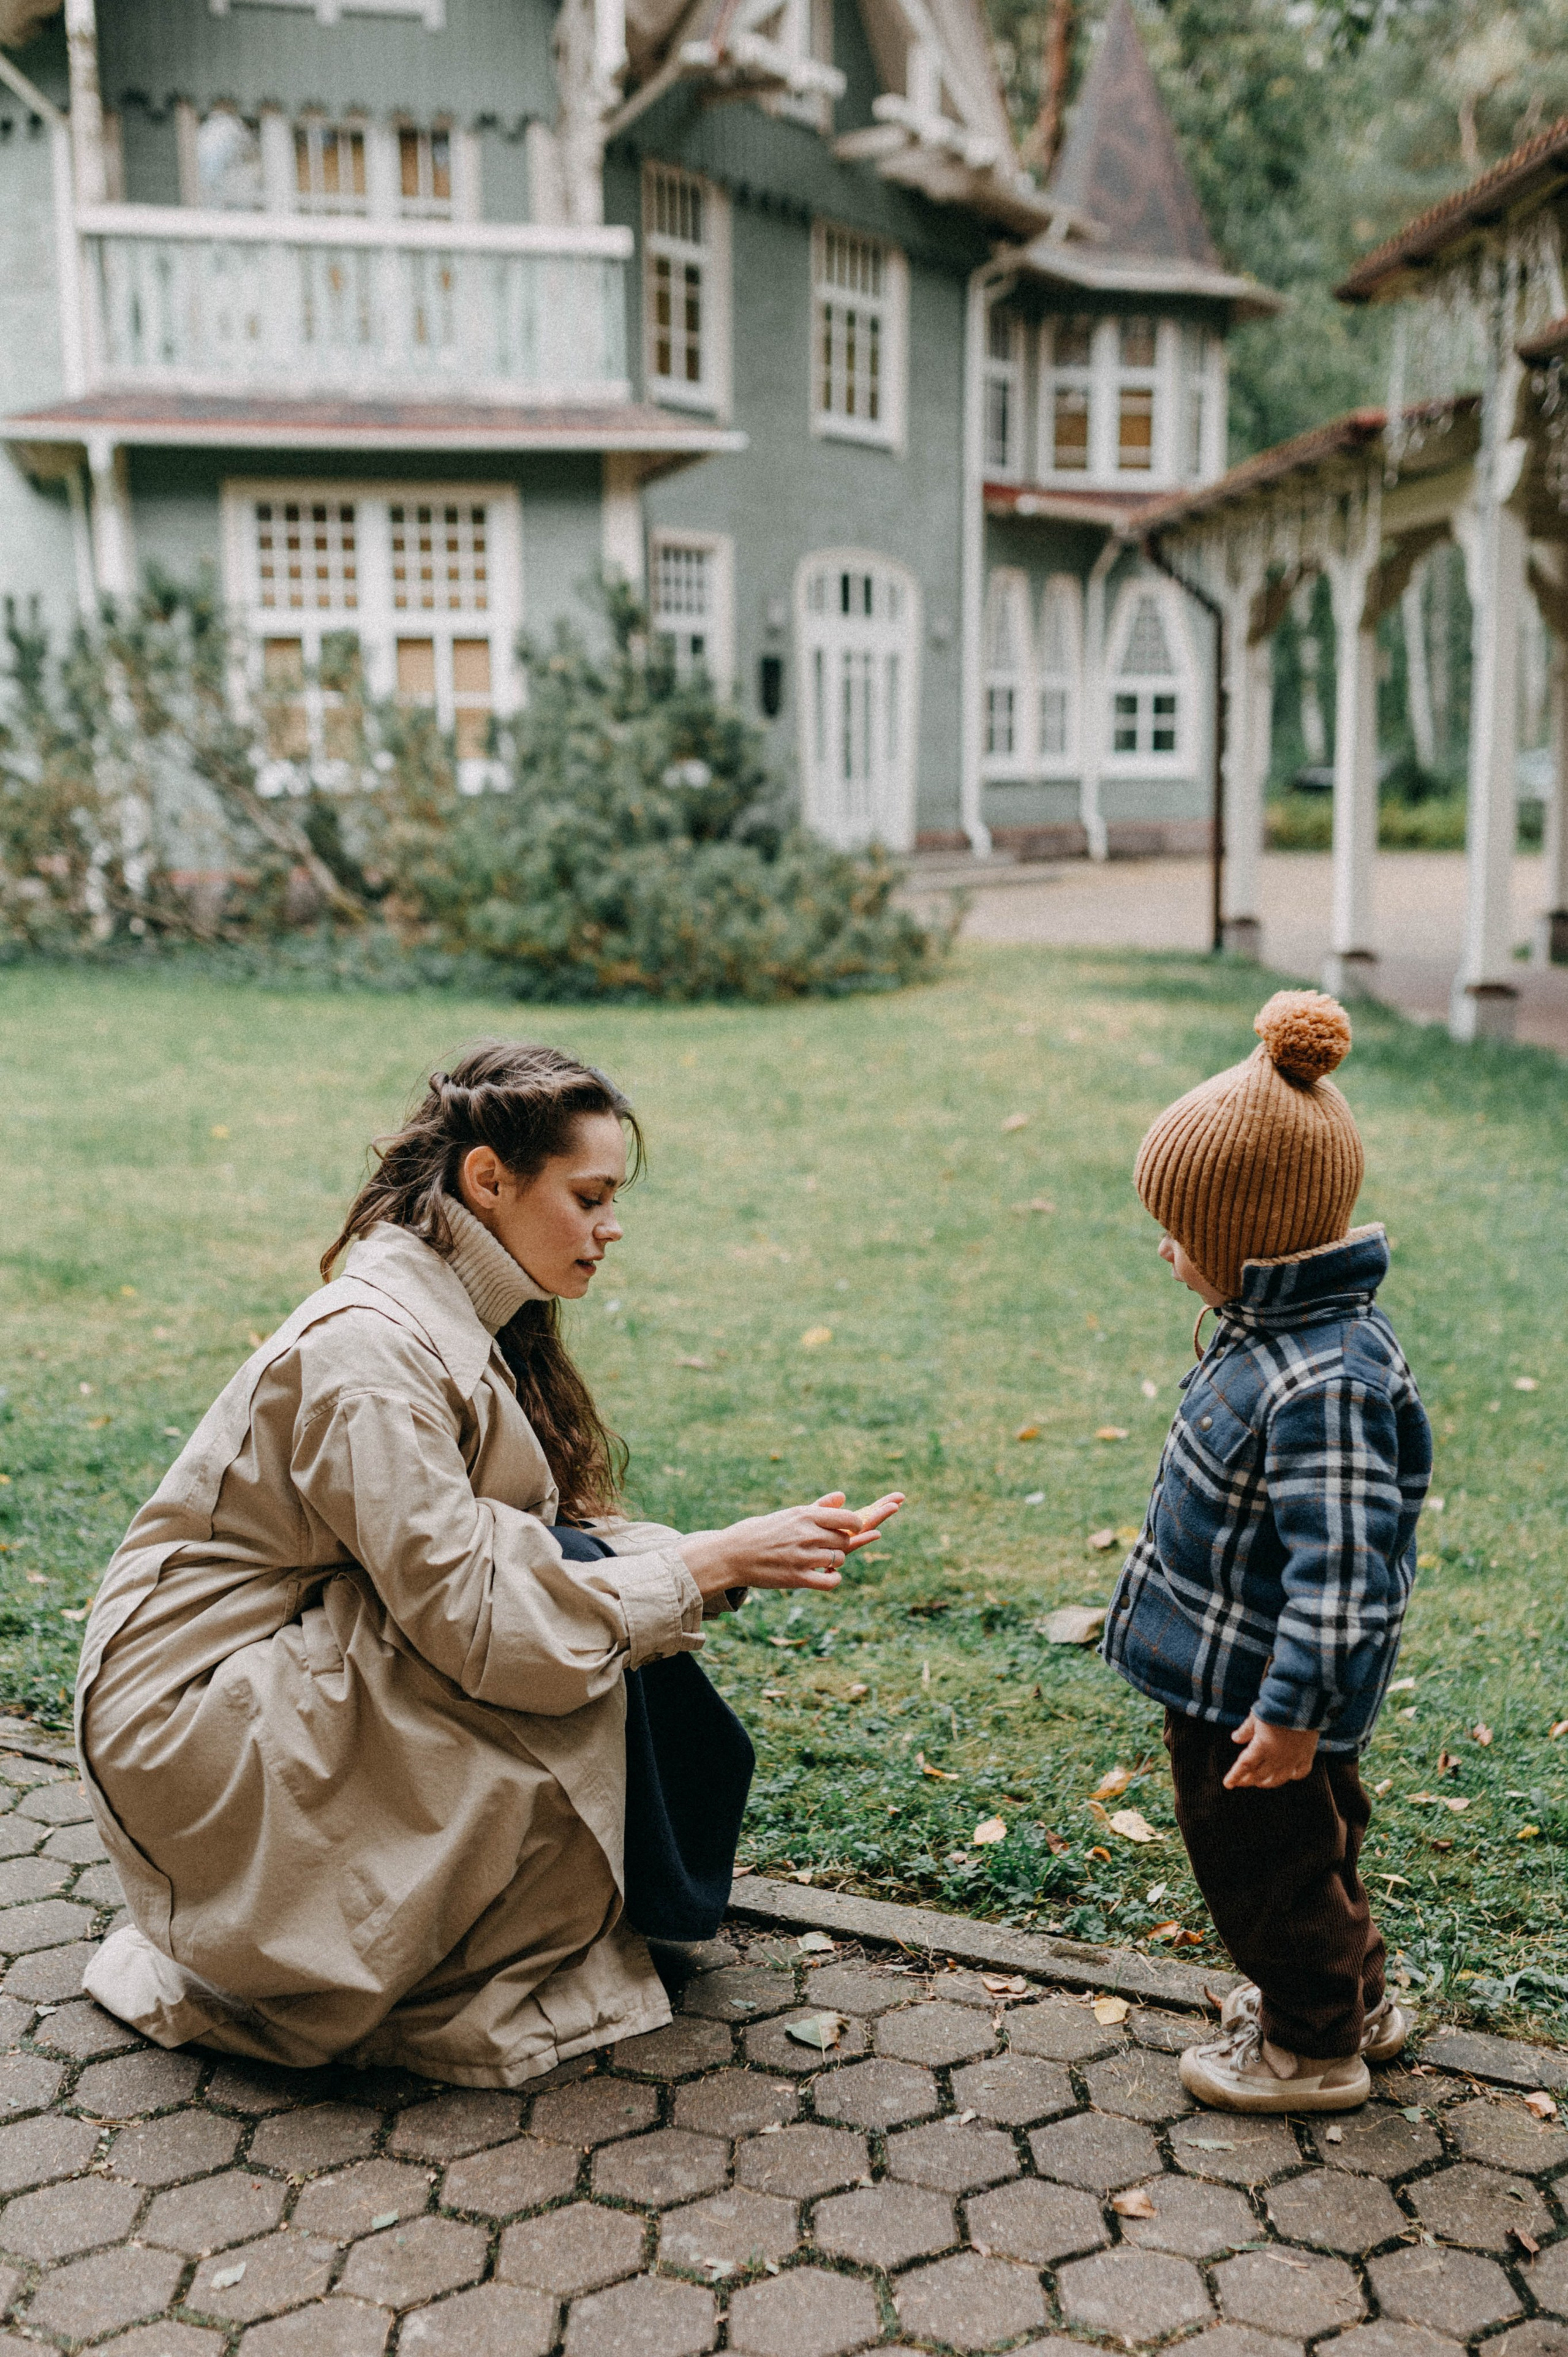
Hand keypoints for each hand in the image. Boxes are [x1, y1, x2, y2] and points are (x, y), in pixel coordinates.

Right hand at [680, 1492, 902, 1600]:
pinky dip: (833, 1579)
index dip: (856, 1526)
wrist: (731, 1554)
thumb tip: (843, 1497)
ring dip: (835, 1562)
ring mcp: (802, 1556)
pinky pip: (830, 1581)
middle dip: (841, 1544)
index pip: (848, 1519)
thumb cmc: (760, 1532)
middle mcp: (806, 1534)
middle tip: (828, 1547)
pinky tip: (827, 1576)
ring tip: (822, 1561)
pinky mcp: (796, 1578)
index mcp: (805, 1515)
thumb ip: (819, 1507)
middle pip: (845, 1540)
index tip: (853, 1529)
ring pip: (839, 1559)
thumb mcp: (788, 1514)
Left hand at [1223, 1714, 1319, 1790]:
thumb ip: (1245, 1730)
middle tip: (1242, 1782)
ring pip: (1279, 1778)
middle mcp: (1277, 1757)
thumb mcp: (1255, 1716)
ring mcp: (1293, 1758)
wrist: (1301, 1703)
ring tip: (1261, 1783)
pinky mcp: (1307, 1755)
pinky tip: (1290, 1775)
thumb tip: (1235, 1738)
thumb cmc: (1276, 1708)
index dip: (1235, 1776)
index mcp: (1262, 1747)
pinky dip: (1294, 1775)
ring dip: (1268, 1782)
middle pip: (1260, 1775)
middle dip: (1249, 1780)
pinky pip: (1301, 1771)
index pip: (1244, 1766)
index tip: (1228, 1784)